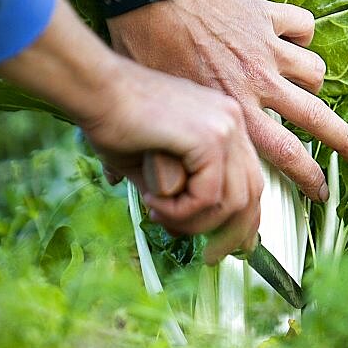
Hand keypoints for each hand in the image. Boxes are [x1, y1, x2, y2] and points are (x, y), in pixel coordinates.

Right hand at [0, 0, 261, 261]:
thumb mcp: (156, 161)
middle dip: (232, 234)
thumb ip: (179, 188)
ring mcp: (225, 126)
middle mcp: (232, 120)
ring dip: (194, 222)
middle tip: (212, 257)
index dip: (245, 219)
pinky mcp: (209, 136)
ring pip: (232, 201)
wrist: (95, 90)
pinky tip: (153, 202)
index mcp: (224, 120)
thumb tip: (189, 224)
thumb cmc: (113, 119)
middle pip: (252, 192)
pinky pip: (208, 196)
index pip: (250, 178)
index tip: (234, 247)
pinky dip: (181, 211)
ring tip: (159, 215)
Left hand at [40, 0, 347, 202]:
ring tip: (307, 84)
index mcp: (234, 110)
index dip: (309, 177)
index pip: (286, 154)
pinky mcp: (264, 14)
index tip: (322, 191)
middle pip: (317, 117)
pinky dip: (301, 32)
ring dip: (312, 80)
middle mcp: (258, 82)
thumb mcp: (155, 106)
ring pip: (314, 71)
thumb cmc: (145, 50)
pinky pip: (302, 25)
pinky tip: (291, 36)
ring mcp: (265, 47)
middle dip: (344, 140)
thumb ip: (158, 142)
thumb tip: (125, 182)